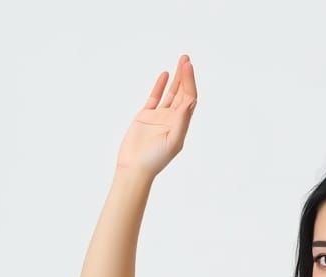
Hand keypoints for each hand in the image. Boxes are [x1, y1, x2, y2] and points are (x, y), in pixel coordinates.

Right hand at [115, 53, 197, 178]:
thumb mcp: (173, 142)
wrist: (134, 167)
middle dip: (185, 76)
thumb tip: (190, 103)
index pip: (189, 99)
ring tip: (181, 61)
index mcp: (181, 125)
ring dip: (176, 78)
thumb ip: (182, 122)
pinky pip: (155, 97)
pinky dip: (160, 86)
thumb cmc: (155, 160)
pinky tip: (165, 75)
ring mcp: (159, 117)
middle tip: (186, 58)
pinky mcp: (145, 116)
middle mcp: (172, 119)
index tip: (188, 67)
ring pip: (170, 93)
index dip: (189, 82)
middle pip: (182, 93)